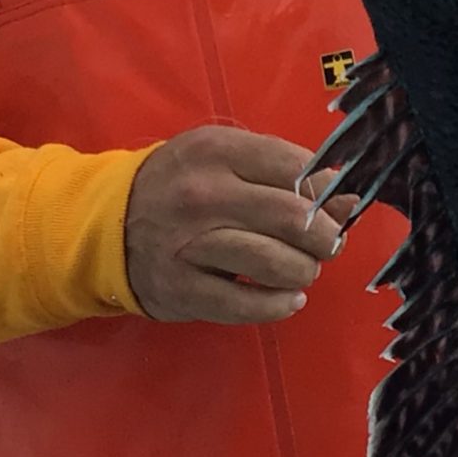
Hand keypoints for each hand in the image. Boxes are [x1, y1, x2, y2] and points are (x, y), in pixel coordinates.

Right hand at [124, 125, 348, 325]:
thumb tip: (349, 200)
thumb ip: (285, 171)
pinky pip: (249, 305)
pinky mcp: (184, 289)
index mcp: (218, 151)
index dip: (329, 193)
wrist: (108, 223)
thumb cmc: (181, 184)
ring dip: (304, 271)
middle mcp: (204, 195)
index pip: (298, 169)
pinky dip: (280, 304)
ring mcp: (191, 244)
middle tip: (326, 244)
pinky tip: (287, 297)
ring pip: (277, 263)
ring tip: (302, 269)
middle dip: (326, 237)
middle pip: (295, 219)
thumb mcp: (226, 158)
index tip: (334, 208)